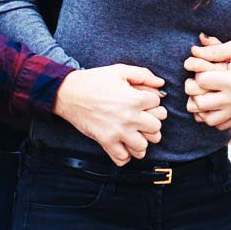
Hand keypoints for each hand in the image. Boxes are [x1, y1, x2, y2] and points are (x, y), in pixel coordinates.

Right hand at [53, 64, 167, 165]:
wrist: (69, 93)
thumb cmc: (94, 81)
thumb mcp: (120, 71)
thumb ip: (144, 75)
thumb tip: (160, 84)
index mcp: (135, 99)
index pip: (159, 105)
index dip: (152, 102)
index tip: (143, 101)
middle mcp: (130, 118)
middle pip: (156, 128)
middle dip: (152, 123)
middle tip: (143, 119)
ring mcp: (118, 132)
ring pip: (142, 147)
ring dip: (141, 142)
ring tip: (135, 134)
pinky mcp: (106, 142)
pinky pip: (122, 158)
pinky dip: (125, 155)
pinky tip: (123, 145)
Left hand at [183, 34, 230, 130]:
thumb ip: (214, 50)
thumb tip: (193, 51)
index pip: (201, 81)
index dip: (196, 73)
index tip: (200, 69)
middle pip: (199, 103)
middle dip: (193, 91)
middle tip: (196, 83)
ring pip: (206, 119)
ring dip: (199, 108)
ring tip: (202, 95)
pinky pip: (218, 126)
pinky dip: (211, 117)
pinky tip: (212, 105)